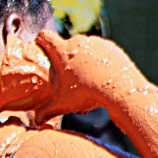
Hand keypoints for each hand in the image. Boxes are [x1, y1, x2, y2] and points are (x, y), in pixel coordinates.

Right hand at [30, 31, 153, 123]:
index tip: (43, 49)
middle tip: (68, 75)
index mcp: (62, 51)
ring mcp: (95, 42)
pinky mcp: (110, 47)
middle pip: (65, 45)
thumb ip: (46, 111)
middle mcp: (77, 41)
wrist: (121, 89)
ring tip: (86, 79)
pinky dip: (98, 60)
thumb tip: (36, 121)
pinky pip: (99, 51)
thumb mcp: (62, 104)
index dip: (41, 41)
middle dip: (65, 57)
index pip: (44, 36)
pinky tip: (100, 76)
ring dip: (82, 59)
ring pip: (83, 48)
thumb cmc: (87, 94)